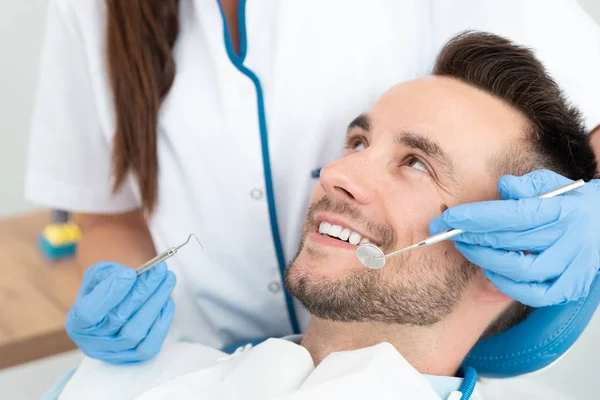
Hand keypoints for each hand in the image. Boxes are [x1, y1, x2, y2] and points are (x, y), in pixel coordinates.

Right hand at [65, 261, 175, 362]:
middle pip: (118, 319)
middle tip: (160, 270)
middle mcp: (91, 342)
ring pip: (136, 332)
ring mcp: (113, 353)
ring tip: (167, 279)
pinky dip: (161, 322)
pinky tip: (166, 302)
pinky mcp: (133, 358)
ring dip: (156, 302)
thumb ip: (110, 274)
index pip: (89, 312)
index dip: (110, 293)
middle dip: (142, 291)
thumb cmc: (103, 290)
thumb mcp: (98, 276)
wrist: (112, 310)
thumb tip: (132, 276)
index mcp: (76, 322)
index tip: (130, 273)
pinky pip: (150, 345)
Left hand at [429, 169, 599, 306]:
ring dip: (484, 259)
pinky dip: (507, 285)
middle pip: (509, 242)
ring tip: (467, 247)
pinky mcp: (568, 288)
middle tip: (448, 232)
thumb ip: (527, 185)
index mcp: (562, 211)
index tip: (448, 218)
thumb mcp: (553, 184)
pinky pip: (533, 295)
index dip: (476, 217)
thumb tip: (504, 186)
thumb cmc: (571, 203)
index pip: (512, 215)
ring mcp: (570, 267)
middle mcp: (568, 240)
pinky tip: (491, 271)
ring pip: (519, 270)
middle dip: (471, 236)